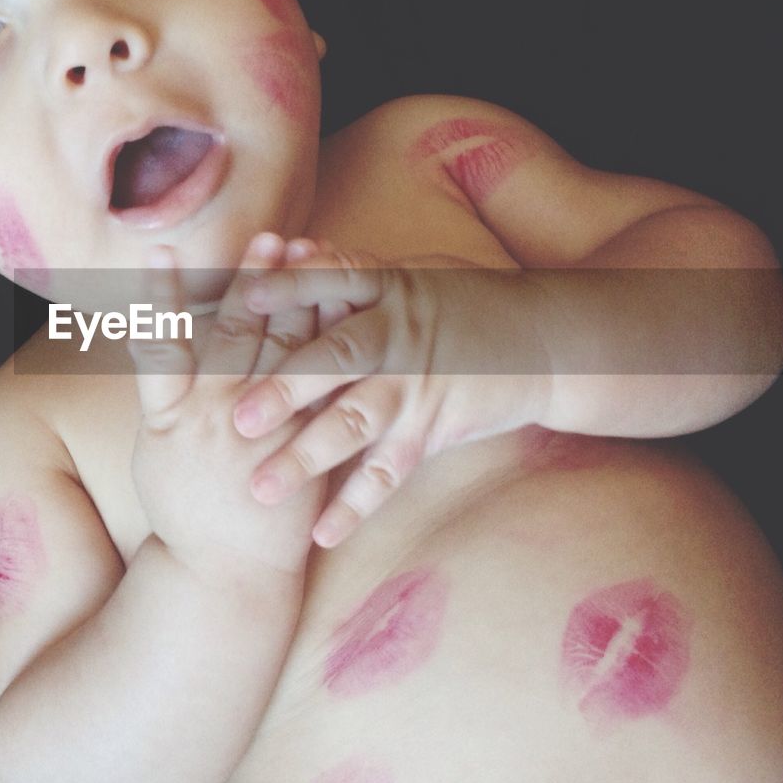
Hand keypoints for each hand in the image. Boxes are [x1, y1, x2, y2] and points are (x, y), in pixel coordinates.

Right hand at [127, 234, 328, 579]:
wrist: (226, 573)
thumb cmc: (186, 507)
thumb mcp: (158, 449)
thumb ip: (166, 392)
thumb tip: (155, 338)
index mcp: (173, 417)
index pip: (164, 343)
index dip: (163, 294)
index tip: (166, 248)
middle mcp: (217, 418)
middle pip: (235, 336)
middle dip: (250, 283)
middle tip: (267, 235)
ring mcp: (265, 433)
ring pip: (281, 355)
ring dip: (294, 304)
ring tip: (306, 257)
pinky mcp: (304, 448)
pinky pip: (321, 389)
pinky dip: (329, 349)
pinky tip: (344, 316)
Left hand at [232, 242, 551, 547]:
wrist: (543, 341)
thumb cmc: (460, 299)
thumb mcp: (410, 272)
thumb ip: (349, 270)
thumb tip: (292, 248)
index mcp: (386, 288)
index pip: (334, 281)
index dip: (293, 286)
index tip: (249, 295)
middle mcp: (398, 336)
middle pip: (338, 360)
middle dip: (288, 390)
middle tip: (239, 420)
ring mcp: (415, 387)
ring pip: (356, 424)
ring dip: (306, 459)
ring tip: (262, 489)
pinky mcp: (431, 429)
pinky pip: (388, 473)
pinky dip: (356, 506)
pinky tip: (322, 534)